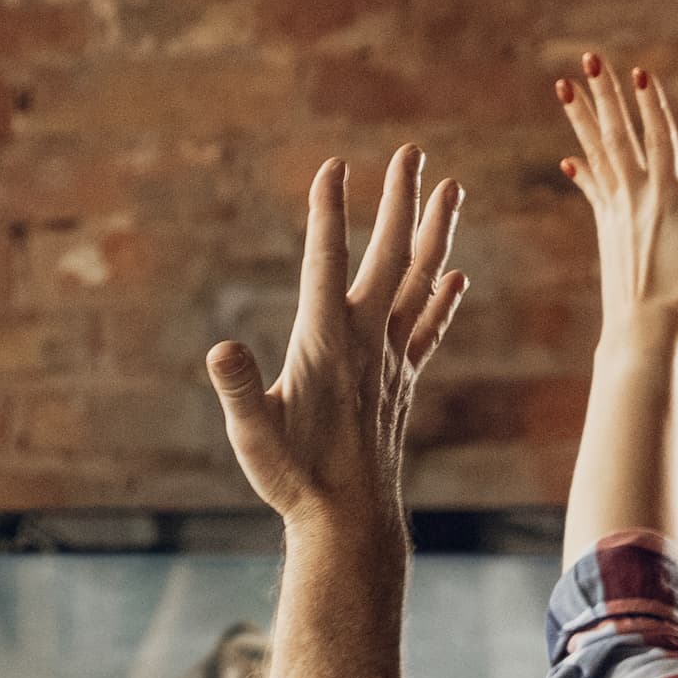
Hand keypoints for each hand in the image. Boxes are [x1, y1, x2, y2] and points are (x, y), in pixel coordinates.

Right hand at [206, 147, 461, 531]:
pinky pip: (429, 330)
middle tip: (412, 153)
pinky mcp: (402, 383)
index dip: (329, 212)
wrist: (350, 524)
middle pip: (390, 256)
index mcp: (326, 343)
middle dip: (400, 201)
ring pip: (421, 282)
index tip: (333, 167)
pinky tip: (456, 276)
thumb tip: (220, 351)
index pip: (326, 262)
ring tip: (451, 188)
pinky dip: (444, 299)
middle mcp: (367, 342)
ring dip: (436, 233)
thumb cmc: (293, 479)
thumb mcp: (253, 436)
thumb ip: (240, 390)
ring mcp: (391, 360)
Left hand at [560, 54, 677, 358]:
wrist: (641, 334)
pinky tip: (569, 158)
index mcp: (665, 199)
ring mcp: (617, 211)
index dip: (649, 105)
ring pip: (598, 152)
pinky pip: (594, 189)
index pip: (658, 141)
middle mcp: (635, 198)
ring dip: (583, 118)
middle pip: (618, 135)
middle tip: (590, 57)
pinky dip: (584, 170)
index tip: (639, 72)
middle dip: (605, 95)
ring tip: (565, 85)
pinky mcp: (607, 228)